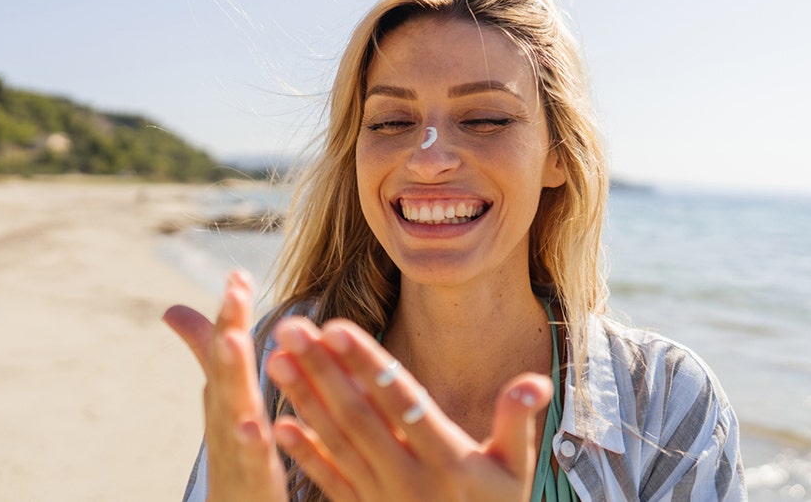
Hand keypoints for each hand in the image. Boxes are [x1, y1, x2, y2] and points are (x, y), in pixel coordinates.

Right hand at [163, 271, 286, 501]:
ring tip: (232, 340)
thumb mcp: (222, 400)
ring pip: (233, 407)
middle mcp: (226, 417)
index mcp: (227, 395)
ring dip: (231, 373)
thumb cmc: (233, 457)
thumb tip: (173, 310)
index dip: (230, 312)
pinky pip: (252, 459)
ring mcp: (236, 449)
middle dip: (228, 327)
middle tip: (234, 289)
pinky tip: (252, 423)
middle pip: (225, 368)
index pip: (227, 347)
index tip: (238, 274)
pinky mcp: (254, 480)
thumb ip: (208, 355)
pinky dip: (250, 441)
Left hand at [264, 317, 552, 501]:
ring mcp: (382, 497)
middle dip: (321, 368)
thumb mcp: (516, 470)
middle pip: (357, 415)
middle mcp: (408, 476)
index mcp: (446, 457)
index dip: (367, 363)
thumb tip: (535, 382)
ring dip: (303, 400)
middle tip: (289, 328)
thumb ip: (518, 422)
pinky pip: (330, 482)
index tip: (337, 326)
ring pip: (336, 442)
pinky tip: (278, 425)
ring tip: (275, 360)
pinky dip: (303, 454)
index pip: (400, 400)